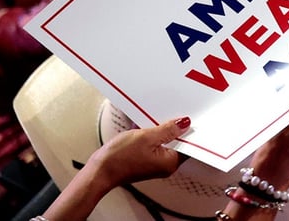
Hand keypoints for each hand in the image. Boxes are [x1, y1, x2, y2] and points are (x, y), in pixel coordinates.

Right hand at [42, 116, 191, 220]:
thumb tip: (184, 124)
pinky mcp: (146, 160)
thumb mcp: (146, 137)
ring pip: (165, 142)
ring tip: (153, 122)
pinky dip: (151, 135)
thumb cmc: (119, 159)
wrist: (99, 171)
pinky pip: (154, 144)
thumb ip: (167, 130)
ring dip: (160, 131)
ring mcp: (155, 163)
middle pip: (177, 142)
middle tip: (168, 116)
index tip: (186, 118)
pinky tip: (144, 128)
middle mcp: (165, 165)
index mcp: (170, 162)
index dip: (188, 130)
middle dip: (173, 128)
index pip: (189, 144)